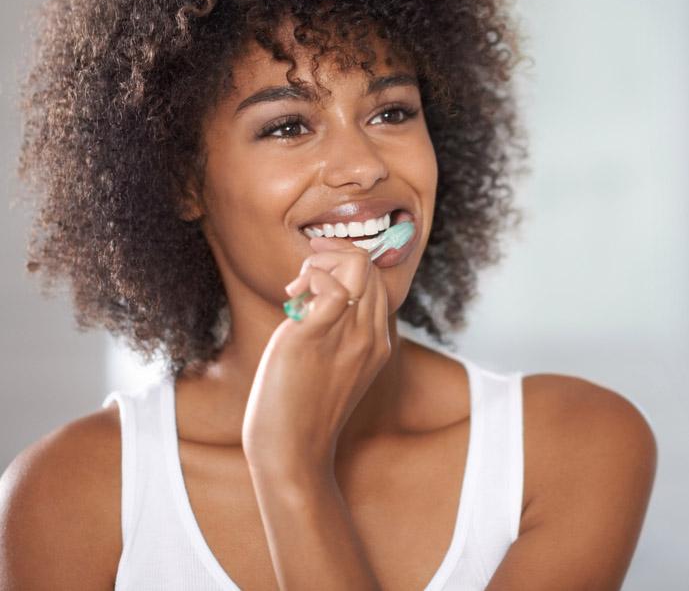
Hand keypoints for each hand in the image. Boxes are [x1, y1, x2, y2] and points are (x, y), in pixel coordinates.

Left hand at [241, 236, 390, 480]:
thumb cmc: (303, 410)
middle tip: (303, 277)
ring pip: (356, 265)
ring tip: (297, 288)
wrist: (292, 452)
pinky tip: (292, 297)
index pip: (376, 279)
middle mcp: (371, 335)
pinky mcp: (316, 337)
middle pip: (369, 265)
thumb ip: (337, 333)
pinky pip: (329, 286)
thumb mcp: (333, 367)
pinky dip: (311, 277)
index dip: (346, 262)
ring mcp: (348, 336)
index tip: (317, 268)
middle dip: (333, 254)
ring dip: (321, 262)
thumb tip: (316, 298)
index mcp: (378, 341)